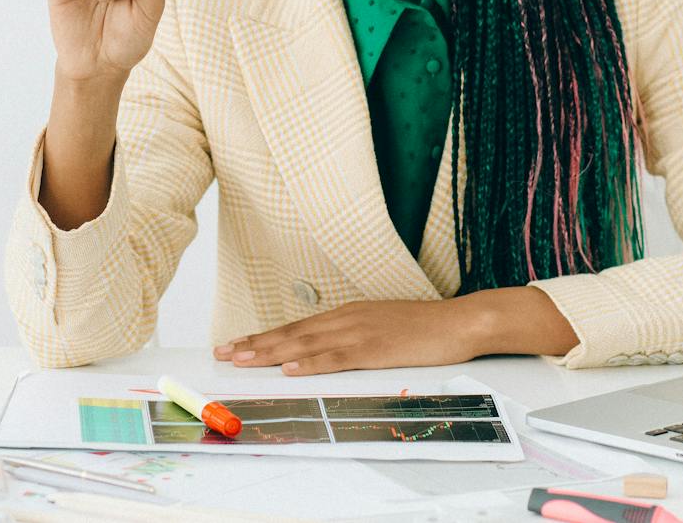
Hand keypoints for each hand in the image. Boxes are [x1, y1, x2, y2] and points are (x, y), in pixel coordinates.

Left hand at [210, 299, 488, 375]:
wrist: (458, 322)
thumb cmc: (423, 328)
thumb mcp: (381, 328)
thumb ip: (353, 337)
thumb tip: (326, 352)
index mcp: (347, 315)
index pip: (297, 327)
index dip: (264, 336)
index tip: (236, 343)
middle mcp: (347, 319)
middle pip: (292, 333)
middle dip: (254, 344)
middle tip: (223, 352)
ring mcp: (359, 332)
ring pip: (305, 343)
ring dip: (270, 352)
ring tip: (241, 359)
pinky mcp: (374, 348)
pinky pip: (335, 357)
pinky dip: (309, 362)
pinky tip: (289, 368)